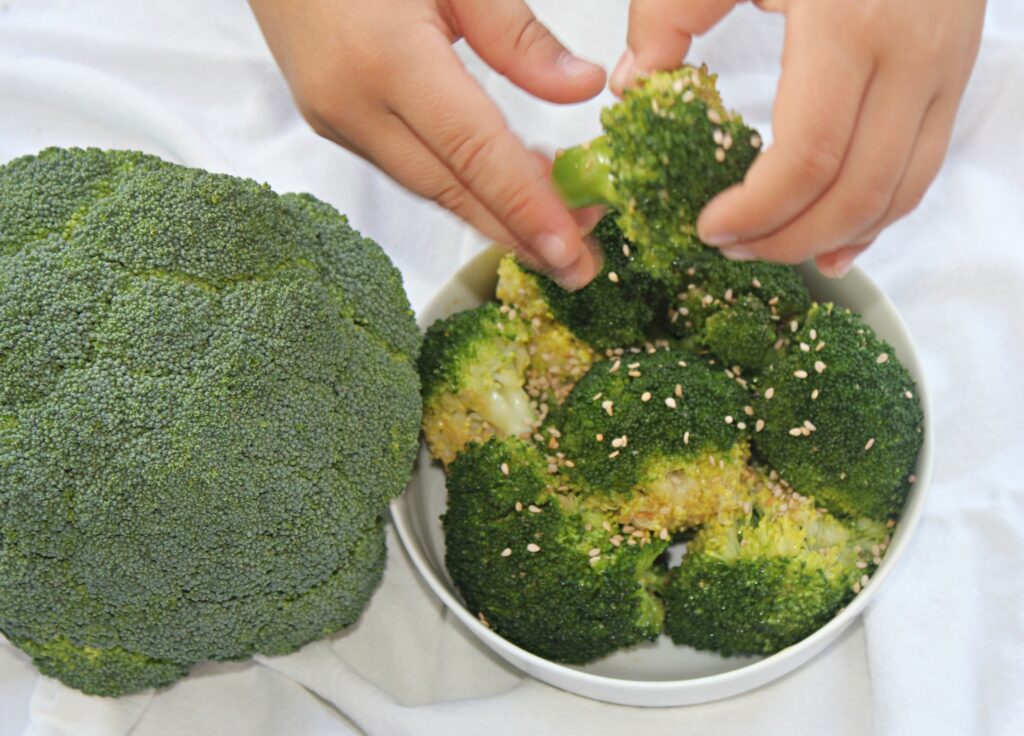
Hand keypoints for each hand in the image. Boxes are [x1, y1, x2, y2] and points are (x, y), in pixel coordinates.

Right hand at [249, 0, 606, 288]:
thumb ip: (518, 36)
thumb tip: (582, 89)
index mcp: (388, 59)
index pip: (475, 154)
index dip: (527, 208)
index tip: (572, 252)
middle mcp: (354, 104)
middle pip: (452, 190)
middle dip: (519, 234)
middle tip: (581, 267)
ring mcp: (335, 118)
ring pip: (429, 186)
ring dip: (493, 214)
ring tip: (557, 231)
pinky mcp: (330, 119)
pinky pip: (407, 168)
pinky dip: (460, 186)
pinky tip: (504, 187)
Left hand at [611, 0, 985, 276]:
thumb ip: (672, 12)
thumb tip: (636, 87)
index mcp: (847, 24)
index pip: (807, 155)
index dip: (756, 210)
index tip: (708, 227)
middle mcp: (909, 53)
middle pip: (854, 190)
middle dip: (786, 238)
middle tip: (730, 249)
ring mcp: (943, 67)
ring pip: (897, 192)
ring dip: (830, 237)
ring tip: (771, 250)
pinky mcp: (954, 73)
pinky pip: (923, 168)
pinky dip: (878, 217)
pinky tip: (833, 240)